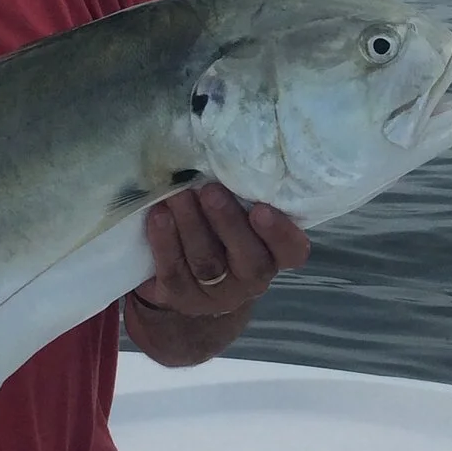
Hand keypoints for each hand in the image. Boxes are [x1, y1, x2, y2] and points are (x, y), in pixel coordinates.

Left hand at [135, 185, 309, 319]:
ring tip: (178, 195)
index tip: (261, 209)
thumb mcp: (240, 219)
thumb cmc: (221, 235)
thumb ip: (242, 198)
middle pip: (248, 258)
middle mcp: (251, 279)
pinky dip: (165, 241)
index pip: (292, 251)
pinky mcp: (181, 296)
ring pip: (207, 262)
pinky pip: (173, 270)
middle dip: (228, 222)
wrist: (187, 282)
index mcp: (273, 255)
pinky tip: (159, 215)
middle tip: (211, 191)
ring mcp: (216, 292)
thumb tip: (225, 155)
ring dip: (192, 225)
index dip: (280, 234)